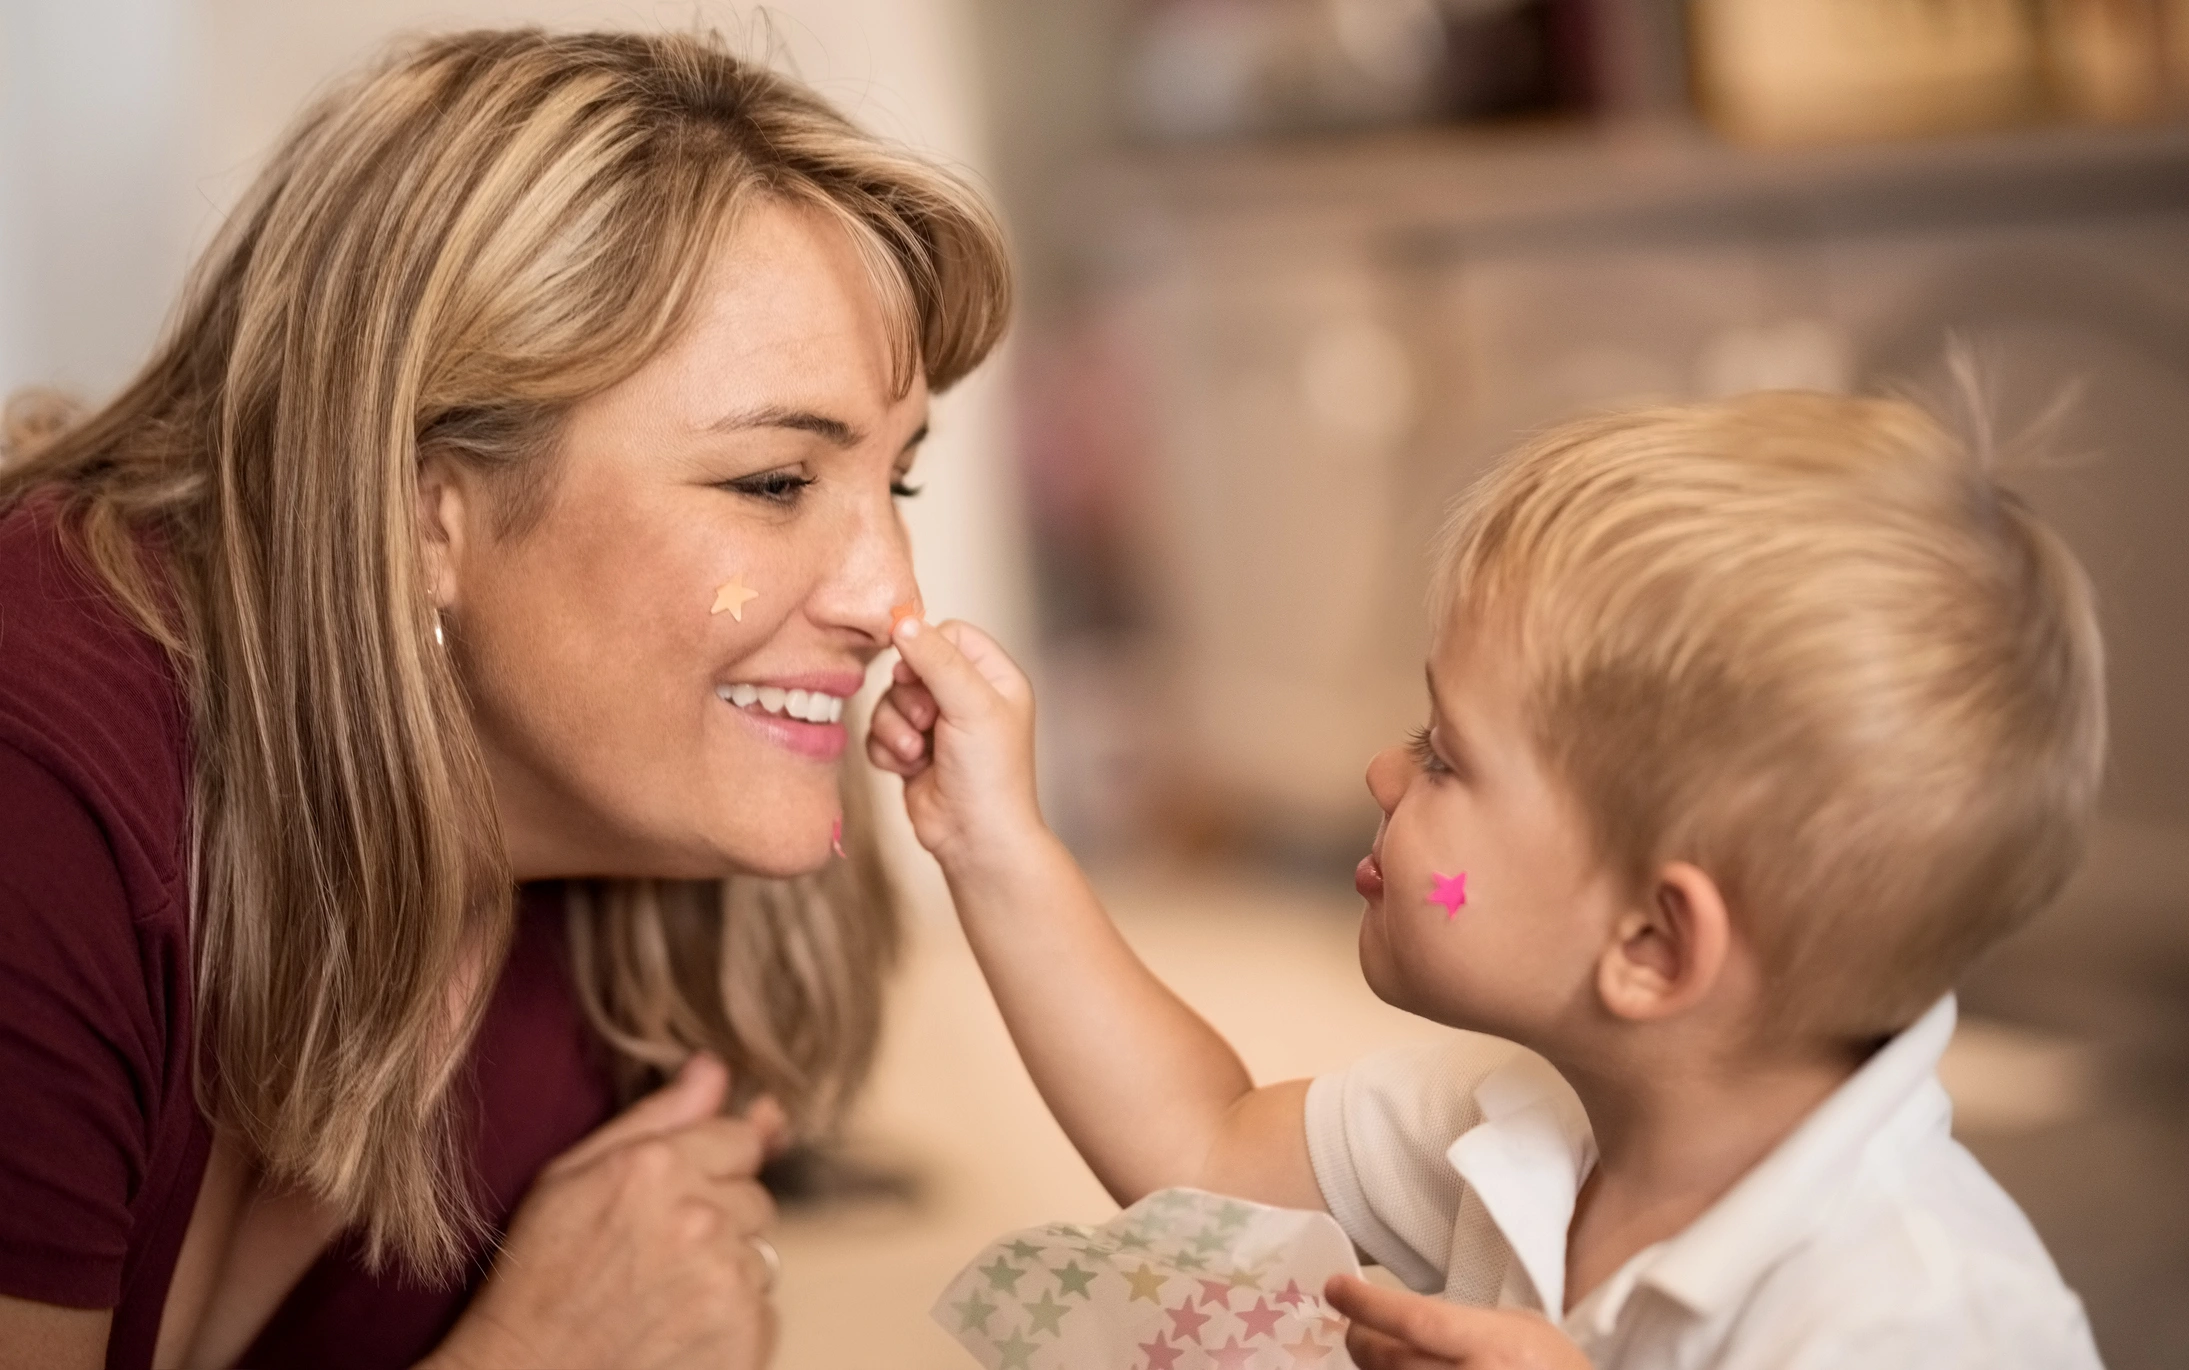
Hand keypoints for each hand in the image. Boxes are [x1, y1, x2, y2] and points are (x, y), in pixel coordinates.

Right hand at [427, 1055, 788, 1369]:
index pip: (741, 1138)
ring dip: (725, 1270)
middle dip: (719, 1219)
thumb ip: (657, 1116)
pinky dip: (731, 1320)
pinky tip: (676, 1330)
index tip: (672, 1201)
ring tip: (658, 1297)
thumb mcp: (572, 1177)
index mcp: (655, 1166)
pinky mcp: (743, 1333)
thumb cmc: (538, 1279)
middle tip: (653, 1256)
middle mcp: (700, 1216)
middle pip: (756, 1198)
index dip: (709, 1170)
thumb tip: (716, 1066)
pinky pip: (764, 1307)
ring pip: (761, 1254)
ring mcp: (725, 1278)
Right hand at [866, 618, 1043, 872]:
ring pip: (889, 701)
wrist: (976, 840)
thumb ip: (937, 659)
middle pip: (912, 667)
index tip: (917, 675)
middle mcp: (967, 697)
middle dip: (908, 699)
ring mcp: (938, 725)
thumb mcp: (970, 705)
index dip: (926, 649)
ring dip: (896, 729)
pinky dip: (888, 750)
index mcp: (994, 678)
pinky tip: (909, 770)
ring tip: (918, 754)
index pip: (949, 635)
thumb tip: (902, 620)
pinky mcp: (912, 751)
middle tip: (927, 723)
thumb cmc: (990, 775)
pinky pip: (879, 733)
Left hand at [1326, 1275, 1591, 1369]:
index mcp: (1492, 1345)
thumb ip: (1463, 1321)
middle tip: (1357, 1328)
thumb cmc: (1551, 1366)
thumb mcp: (1519, 1327)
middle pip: (1389, 1360)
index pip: (1415, 1320)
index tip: (1336, 1288)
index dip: (1369, 1305)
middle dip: (1362, 1340)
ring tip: (1380, 1355)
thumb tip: (1403, 1317)